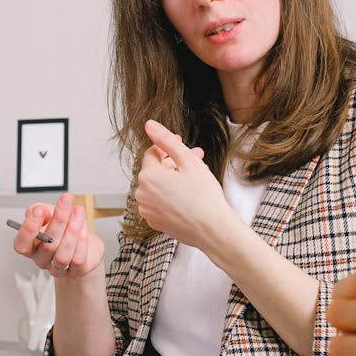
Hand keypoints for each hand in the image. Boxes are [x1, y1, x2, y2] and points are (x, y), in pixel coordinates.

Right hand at [10, 193, 104, 278]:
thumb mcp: (47, 214)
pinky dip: (82, 241)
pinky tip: (83, 226)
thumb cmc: (62, 229)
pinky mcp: (76, 271)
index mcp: (31, 247)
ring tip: (78, 212)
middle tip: (66, 201)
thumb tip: (40, 210)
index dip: (28, 229)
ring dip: (72, 230)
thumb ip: (39, 209)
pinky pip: (77, 259)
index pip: (22, 244)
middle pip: (47, 246)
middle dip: (58, 220)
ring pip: (62, 255)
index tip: (38, 211)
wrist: (84, 243)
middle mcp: (42, 259)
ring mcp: (58, 268)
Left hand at [132, 120, 225, 250]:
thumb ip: (166, 140)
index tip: (183, 145)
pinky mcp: (155, 222)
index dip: (168, 147)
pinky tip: (188, 196)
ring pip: (158, 187)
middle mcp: (142, 194)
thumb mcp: (188, 160)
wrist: (213, 230)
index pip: (153, 153)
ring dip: (173, 179)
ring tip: (195, 178)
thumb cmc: (204, 197)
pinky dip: (170, 196)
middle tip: (196, 160)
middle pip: (156, 171)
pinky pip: (159, 202)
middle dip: (174, 163)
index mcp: (148, 177)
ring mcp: (147, 210)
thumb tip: (149, 125)